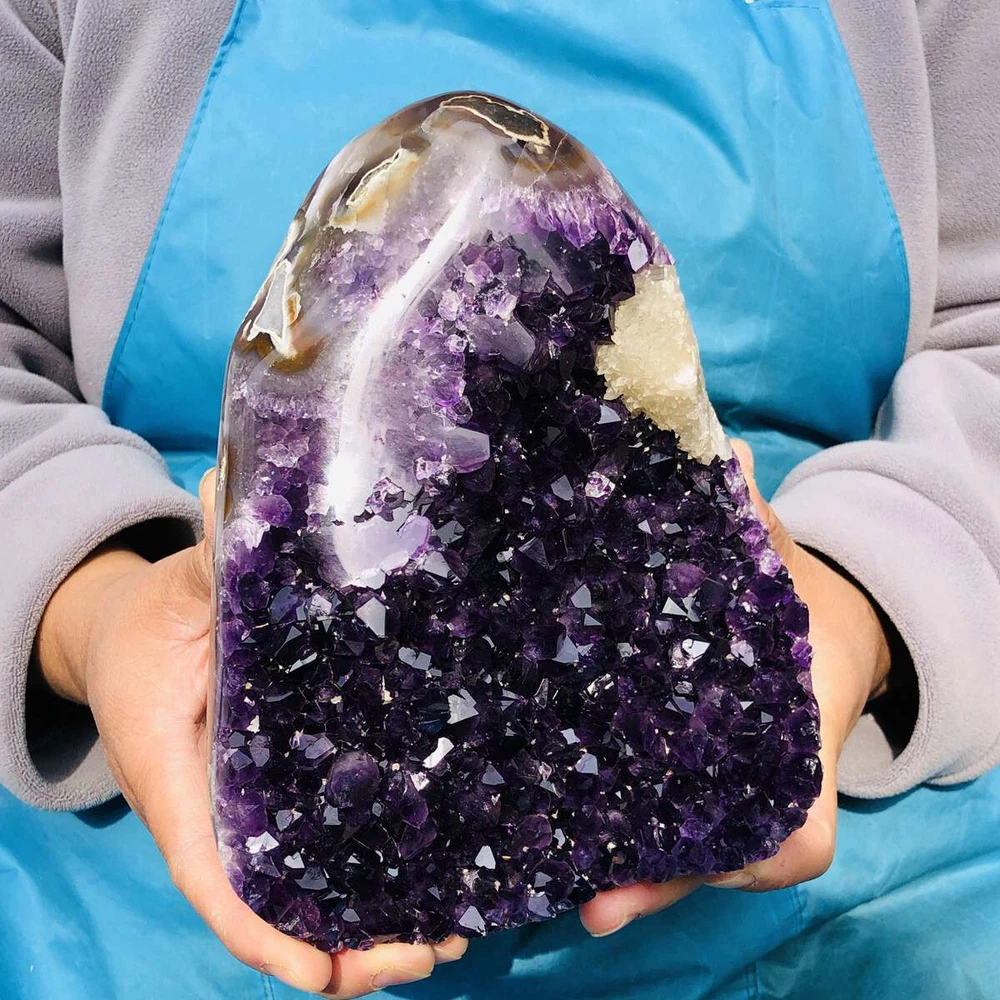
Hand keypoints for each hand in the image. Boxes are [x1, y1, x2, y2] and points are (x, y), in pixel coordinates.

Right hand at [35, 471, 466, 996]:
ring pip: (309, 886)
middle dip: (350, 946)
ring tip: (456, 930)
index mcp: (178, 782)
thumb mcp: (176, 592)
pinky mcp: (282, 788)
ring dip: (375, 923)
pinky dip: (372, 872)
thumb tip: (228, 490)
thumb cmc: (147, 624)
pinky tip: (436, 869)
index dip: (265, 933)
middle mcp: (219, 813)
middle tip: (437, 948)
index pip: (212, 877)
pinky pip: (325, 844)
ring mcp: (254, 807)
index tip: (325, 973)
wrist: (133, 635)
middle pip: (277, 905)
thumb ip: (208, 559)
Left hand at [579, 440, 891, 935]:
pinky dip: (615, 844)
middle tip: (599, 902)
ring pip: (678, 859)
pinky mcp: (679, 787)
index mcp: (796, 747)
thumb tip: (730, 451)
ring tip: (570, 897)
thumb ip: (754, 519)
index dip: (762, 849)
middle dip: (661, 879)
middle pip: (717, 861)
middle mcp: (758, 791)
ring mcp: (717, 798)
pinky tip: (553, 842)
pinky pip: (653, 829)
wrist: (809, 635)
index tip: (721, 856)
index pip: (797, 828)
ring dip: (628, 878)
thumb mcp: (778, 564)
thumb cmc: (791, 607)